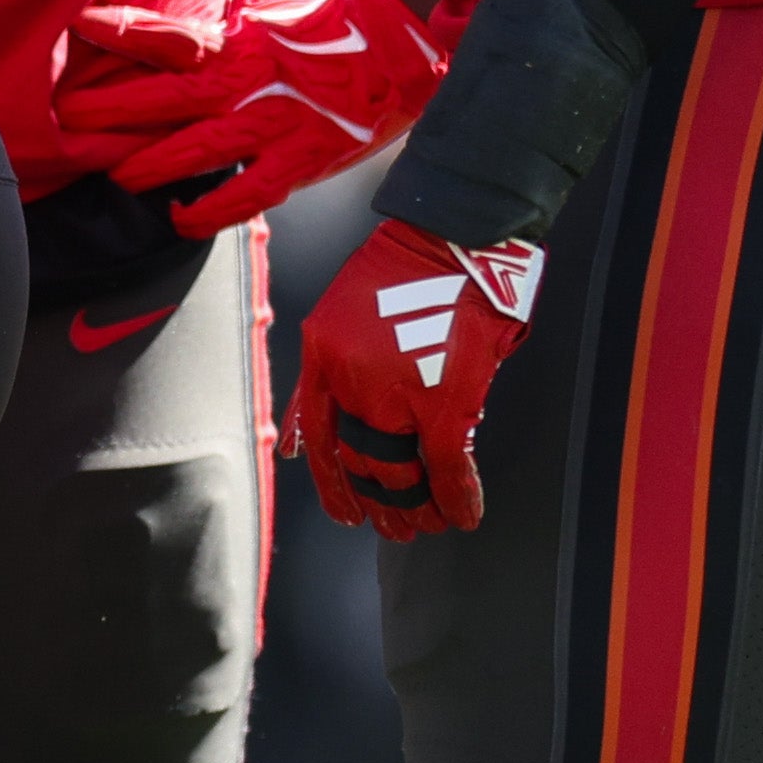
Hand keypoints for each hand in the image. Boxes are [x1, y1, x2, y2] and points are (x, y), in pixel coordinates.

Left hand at [57, 0, 447, 231]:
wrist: (400, 55)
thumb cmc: (325, 30)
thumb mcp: (268, 6)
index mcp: (238, 41)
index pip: (170, 33)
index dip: (123, 28)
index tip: (79, 26)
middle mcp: (249, 82)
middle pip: (169, 97)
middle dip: (114, 109)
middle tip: (68, 120)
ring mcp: (275, 124)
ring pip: (200, 149)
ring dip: (153, 166)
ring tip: (118, 178)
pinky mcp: (300, 161)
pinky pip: (248, 194)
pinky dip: (211, 211)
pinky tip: (180, 219)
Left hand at [282, 215, 543, 536]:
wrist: (457, 236)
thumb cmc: (407, 268)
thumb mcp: (341, 314)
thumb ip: (325, 373)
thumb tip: (298, 437)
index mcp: (322, 356)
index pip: (318, 437)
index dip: (332, 484)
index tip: (345, 515)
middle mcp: (352, 380)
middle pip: (363, 462)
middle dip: (380, 502)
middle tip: (395, 527)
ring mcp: (399, 394)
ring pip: (402, 473)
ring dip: (417, 507)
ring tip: (427, 525)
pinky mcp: (448, 401)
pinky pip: (448, 467)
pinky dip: (458, 496)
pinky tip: (465, 515)